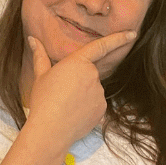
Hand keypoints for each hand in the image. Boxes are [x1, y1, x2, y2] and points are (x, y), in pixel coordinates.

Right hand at [23, 32, 135, 148]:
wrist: (49, 130)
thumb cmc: (43, 101)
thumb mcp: (40, 76)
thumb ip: (40, 55)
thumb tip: (33, 39)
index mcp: (78, 62)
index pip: (101, 46)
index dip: (118, 38)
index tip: (132, 34)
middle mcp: (93, 75)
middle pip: (90, 73)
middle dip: (79, 80)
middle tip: (61, 93)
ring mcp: (100, 93)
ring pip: (93, 90)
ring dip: (82, 95)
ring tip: (65, 106)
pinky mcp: (102, 108)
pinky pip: (96, 104)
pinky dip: (86, 108)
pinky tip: (73, 114)